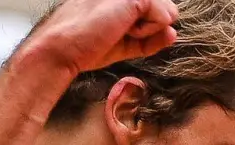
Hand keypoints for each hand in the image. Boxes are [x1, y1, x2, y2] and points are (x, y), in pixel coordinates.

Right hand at [20, 0, 177, 77]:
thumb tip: (173, 33)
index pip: (152, 11)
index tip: (121, 35)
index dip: (146, 29)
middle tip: (116, 33)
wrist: (61, 49)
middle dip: (149, 29)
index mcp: (119, 0)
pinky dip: (148, 32)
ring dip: (148, 31)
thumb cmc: (83, 47)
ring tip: (117, 31)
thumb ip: (148, 38)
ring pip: (168, 13)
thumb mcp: (123, 43)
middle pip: (165, 10)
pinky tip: (122, 29)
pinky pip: (165, 18)